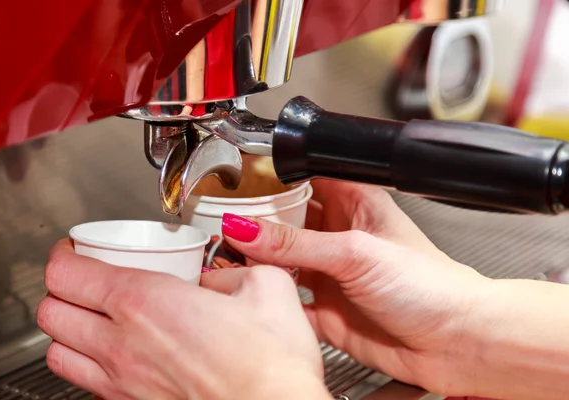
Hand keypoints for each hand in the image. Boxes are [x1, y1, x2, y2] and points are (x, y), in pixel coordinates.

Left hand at [37, 239, 330, 399]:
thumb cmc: (271, 364)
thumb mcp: (265, 286)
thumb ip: (231, 272)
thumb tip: (215, 278)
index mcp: (145, 303)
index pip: (66, 272)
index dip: (64, 252)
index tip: (78, 247)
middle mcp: (121, 346)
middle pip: (50, 312)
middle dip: (61, 288)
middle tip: (86, 277)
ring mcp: (122, 384)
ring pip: (56, 354)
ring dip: (67, 330)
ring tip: (95, 317)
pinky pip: (86, 384)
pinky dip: (88, 365)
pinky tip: (121, 355)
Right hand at [217, 180, 491, 395]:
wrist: (456, 343)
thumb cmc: (432, 286)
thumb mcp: (356, 252)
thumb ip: (296, 243)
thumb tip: (246, 227)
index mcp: (354, 203)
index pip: (303, 179)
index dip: (271, 180)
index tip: (238, 185)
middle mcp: (340, 235)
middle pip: (285, 220)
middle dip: (256, 223)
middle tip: (224, 224)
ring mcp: (332, 273)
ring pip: (282, 260)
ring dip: (257, 260)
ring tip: (227, 256)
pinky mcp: (326, 309)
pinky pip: (286, 299)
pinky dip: (267, 298)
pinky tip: (250, 293)